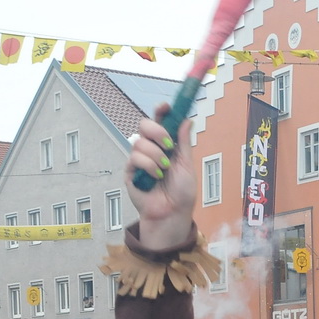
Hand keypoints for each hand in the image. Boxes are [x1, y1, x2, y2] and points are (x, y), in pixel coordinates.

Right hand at [128, 103, 196, 251]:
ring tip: (165, 170)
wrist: (173, 213)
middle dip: (156, 131)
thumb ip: (183, 142)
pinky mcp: (131, 171)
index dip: (161, 111)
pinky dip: (149, 166)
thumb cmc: (181, 192)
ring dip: (156, 155)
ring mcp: (140, 159)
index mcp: (166, 145)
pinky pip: (135, 158)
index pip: (160, 121)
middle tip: (167, 145)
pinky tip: (155, 177)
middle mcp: (151, 149)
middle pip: (144, 124)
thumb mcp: (187, 164)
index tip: (165, 106)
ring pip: (139, 141)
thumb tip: (186, 119)